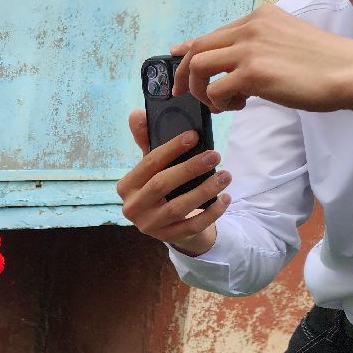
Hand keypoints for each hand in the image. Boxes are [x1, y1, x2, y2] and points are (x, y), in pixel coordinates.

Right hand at [116, 110, 229, 255]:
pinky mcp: (167, 238)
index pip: (148, 163)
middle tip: (215, 155)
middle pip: (162, 185)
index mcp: (126, 186)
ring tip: (226, 176)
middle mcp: (132, 207)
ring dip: (205, 190)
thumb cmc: (159, 187)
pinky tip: (225, 199)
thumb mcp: (151, 166)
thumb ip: (146, 141)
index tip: (194, 136)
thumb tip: (137, 114)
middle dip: (190, 168)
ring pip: (178, 207)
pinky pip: (191, 226)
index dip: (171, 149)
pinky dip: (211, 212)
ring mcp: (148, 226)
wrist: (166, 224)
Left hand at [171, 4, 352, 128]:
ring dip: (202, 90)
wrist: (350, 72)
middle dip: (186, 75)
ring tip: (224, 103)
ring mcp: (251, 48)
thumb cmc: (322, 64)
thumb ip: (255, 47)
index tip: (176, 62)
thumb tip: (224, 63)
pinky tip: (241, 105)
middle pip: (198, 48)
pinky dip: (221, 103)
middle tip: (186, 95)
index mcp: (260, 17)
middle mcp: (252, 27)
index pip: (213, 33)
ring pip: (199, 66)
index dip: (189, 50)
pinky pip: (215, 90)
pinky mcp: (253, 72)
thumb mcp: (284, 42)